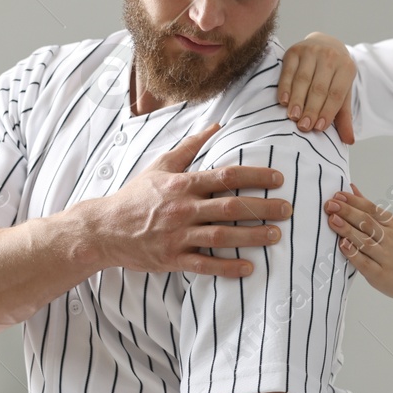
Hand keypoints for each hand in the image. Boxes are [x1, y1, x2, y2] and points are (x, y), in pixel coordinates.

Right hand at [85, 122, 290, 276]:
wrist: (105, 230)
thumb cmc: (136, 196)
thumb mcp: (160, 165)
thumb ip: (191, 146)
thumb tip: (216, 125)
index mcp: (182, 184)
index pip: (225, 176)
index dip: (255, 175)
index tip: (278, 178)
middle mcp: (182, 209)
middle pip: (230, 207)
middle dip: (262, 208)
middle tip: (287, 209)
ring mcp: (178, 236)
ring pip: (222, 237)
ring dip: (252, 237)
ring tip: (275, 236)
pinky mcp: (173, 259)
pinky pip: (204, 264)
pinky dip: (227, 267)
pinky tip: (249, 267)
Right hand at [278, 32, 355, 143]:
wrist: (325, 44)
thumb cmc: (334, 75)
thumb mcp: (343, 92)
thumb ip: (344, 116)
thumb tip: (349, 141)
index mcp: (346, 67)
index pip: (336, 93)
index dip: (327, 111)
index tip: (319, 128)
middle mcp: (330, 56)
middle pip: (319, 88)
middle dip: (311, 109)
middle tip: (304, 127)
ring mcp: (311, 51)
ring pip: (303, 79)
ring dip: (297, 100)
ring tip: (293, 117)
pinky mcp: (294, 50)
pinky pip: (288, 71)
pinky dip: (285, 87)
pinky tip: (284, 101)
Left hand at [325, 182, 392, 304]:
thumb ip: (371, 210)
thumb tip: (352, 189)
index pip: (371, 209)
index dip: (353, 201)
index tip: (337, 195)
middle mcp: (391, 239)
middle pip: (366, 222)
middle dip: (347, 212)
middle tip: (330, 204)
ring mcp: (386, 257)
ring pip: (364, 241)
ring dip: (347, 229)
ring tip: (332, 220)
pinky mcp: (381, 275)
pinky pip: (365, 263)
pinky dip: (353, 253)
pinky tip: (343, 245)